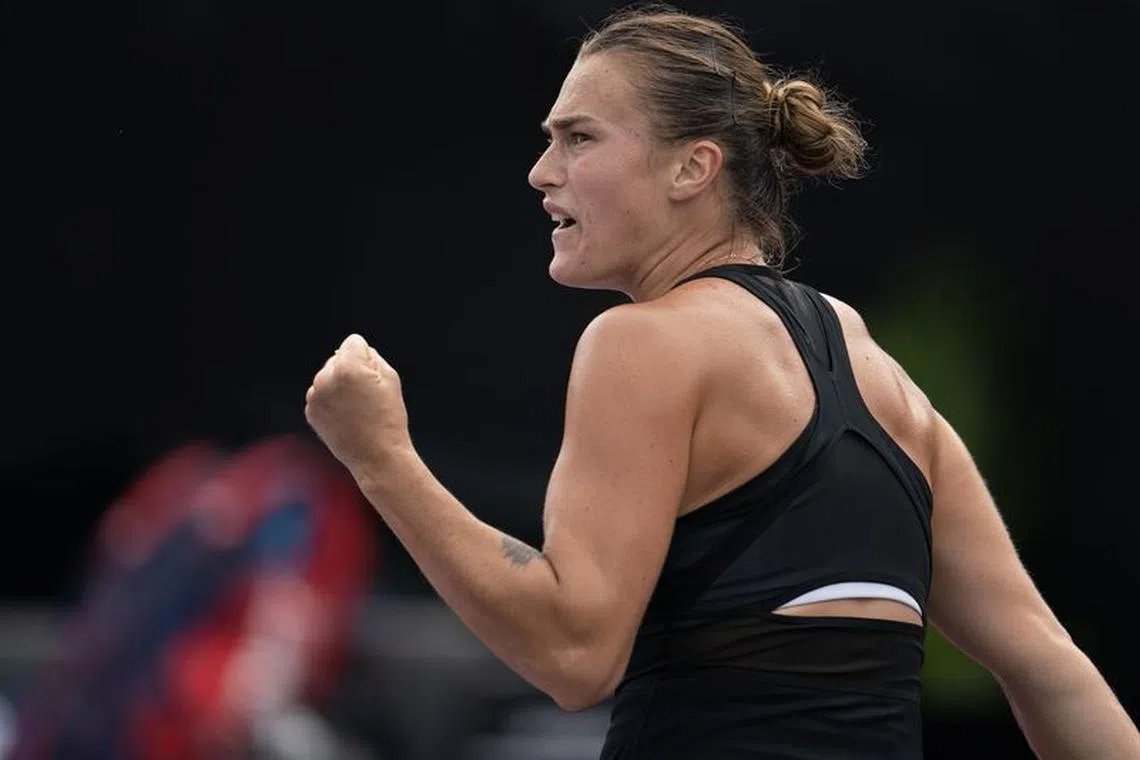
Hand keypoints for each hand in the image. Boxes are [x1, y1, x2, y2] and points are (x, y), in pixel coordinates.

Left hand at [304, 334, 410, 473]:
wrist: (376, 455)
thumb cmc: (388, 418)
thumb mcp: (391, 378)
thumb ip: (372, 356)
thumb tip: (358, 350)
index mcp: (347, 367)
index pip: (354, 342)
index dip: (368, 357)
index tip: (373, 378)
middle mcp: (326, 378)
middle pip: (338, 358)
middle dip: (350, 369)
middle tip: (366, 396)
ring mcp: (315, 396)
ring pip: (328, 376)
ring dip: (339, 385)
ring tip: (356, 408)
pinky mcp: (311, 411)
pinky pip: (321, 394)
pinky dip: (331, 401)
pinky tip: (346, 416)